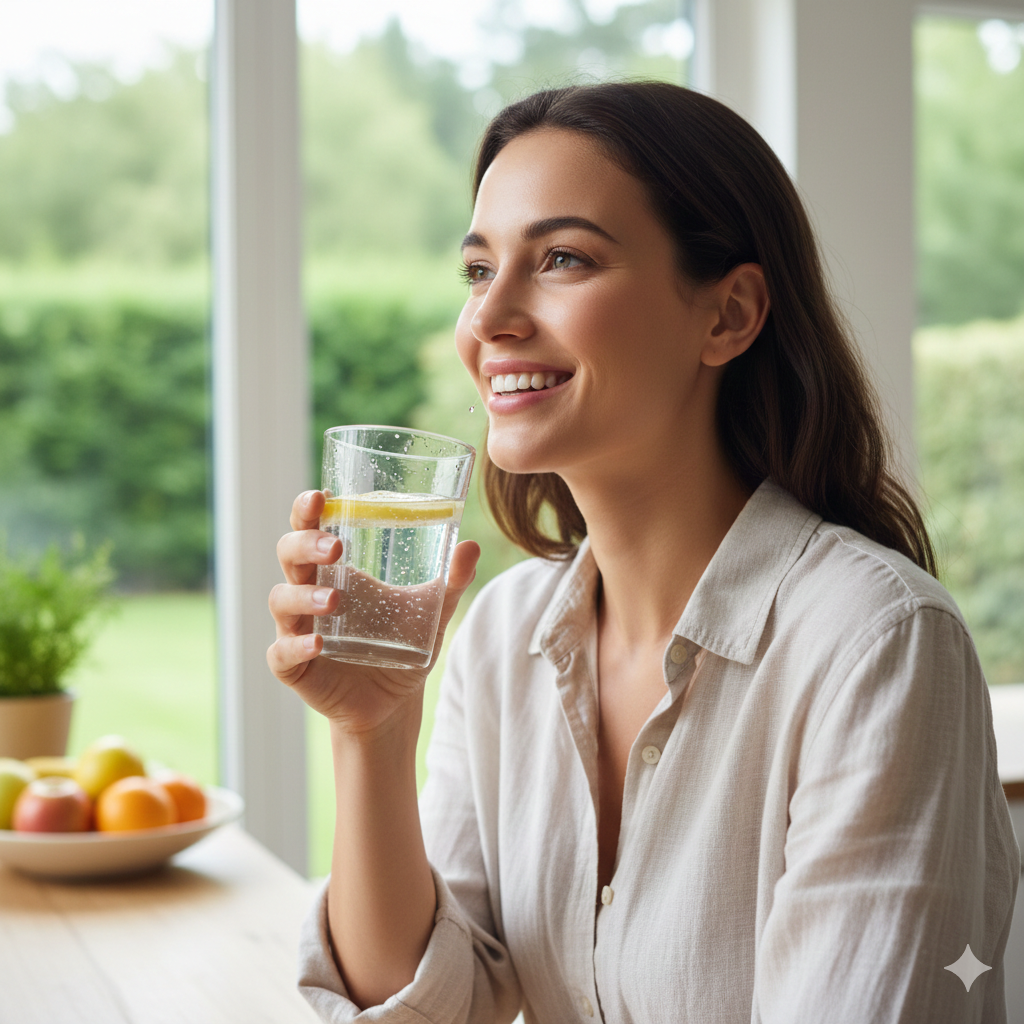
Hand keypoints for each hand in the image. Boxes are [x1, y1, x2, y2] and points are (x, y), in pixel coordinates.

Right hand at [266, 490, 479, 735]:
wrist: (394, 702)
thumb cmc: (402, 644)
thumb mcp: (431, 611)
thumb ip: (452, 581)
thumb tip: (472, 546)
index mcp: (334, 569)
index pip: (310, 528)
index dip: (307, 510)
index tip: (320, 496)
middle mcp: (308, 592)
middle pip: (289, 554)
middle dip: (305, 545)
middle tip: (336, 548)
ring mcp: (296, 628)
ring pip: (281, 600)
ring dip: (304, 596)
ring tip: (334, 600)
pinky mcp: (293, 666)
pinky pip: (282, 651)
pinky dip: (296, 646)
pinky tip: (317, 644)